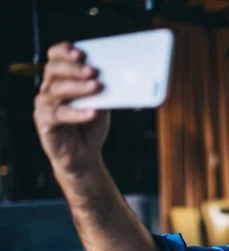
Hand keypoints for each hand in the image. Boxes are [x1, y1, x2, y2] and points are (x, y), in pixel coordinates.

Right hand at [33, 41, 109, 173]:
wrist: (84, 153)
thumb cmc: (91, 124)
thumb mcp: (101, 103)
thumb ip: (102, 90)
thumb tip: (115, 77)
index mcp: (61, 77)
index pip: (55, 56)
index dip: (65, 51)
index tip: (81, 52)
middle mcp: (49, 88)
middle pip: (54, 69)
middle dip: (74, 68)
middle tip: (93, 71)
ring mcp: (45, 104)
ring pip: (56, 90)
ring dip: (77, 87)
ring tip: (96, 87)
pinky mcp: (44, 122)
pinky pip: (59, 114)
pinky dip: (77, 112)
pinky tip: (92, 112)